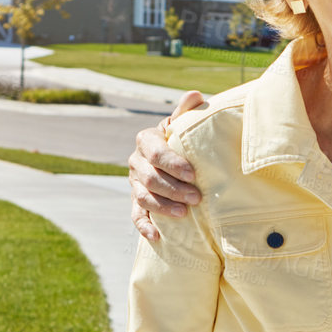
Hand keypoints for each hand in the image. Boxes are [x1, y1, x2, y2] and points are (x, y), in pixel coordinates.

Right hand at [130, 90, 205, 239]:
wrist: (170, 157)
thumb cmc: (180, 139)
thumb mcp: (181, 125)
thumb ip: (186, 112)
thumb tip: (197, 95)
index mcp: (146, 140)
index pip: (156, 152)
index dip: (173, 164)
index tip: (192, 174)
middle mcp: (137, 161)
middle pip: (150, 178)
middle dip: (173, 188)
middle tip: (196, 198)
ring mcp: (134, 183)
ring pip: (143, 196)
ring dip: (162, 206)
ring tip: (183, 214)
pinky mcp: (136, 201)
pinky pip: (135, 215)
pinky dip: (144, 226)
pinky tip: (157, 236)